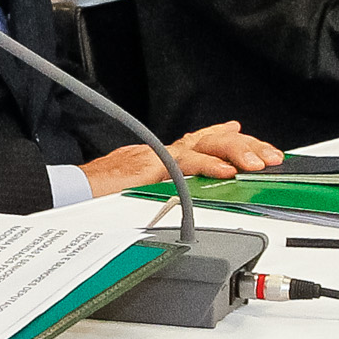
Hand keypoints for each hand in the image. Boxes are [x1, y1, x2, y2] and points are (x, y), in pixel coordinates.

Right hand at [79, 121, 281, 196]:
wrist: (67, 192)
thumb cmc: (95, 197)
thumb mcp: (138, 193)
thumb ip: (163, 191)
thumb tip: (185, 199)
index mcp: (161, 156)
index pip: (203, 142)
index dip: (233, 142)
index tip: (257, 146)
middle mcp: (162, 150)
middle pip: (212, 139)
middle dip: (246, 146)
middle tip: (271, 157)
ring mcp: (157, 155)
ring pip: (205, 144)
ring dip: (236, 153)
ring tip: (257, 163)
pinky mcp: (149, 166)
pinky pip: (183, 163)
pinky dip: (206, 165)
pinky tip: (226, 171)